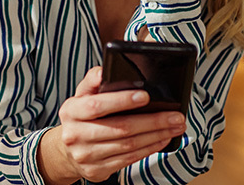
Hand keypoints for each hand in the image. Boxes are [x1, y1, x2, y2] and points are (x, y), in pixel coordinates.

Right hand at [39, 67, 185, 183]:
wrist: (67, 151)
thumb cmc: (81, 118)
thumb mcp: (81, 96)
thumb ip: (93, 80)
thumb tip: (103, 72)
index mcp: (71, 111)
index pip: (97, 105)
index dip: (122, 100)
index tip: (145, 96)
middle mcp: (76, 134)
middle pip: (120, 128)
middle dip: (152, 121)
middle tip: (175, 116)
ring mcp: (86, 155)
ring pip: (128, 145)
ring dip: (156, 136)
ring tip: (174, 127)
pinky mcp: (97, 170)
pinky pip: (129, 159)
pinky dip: (149, 149)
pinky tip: (161, 140)